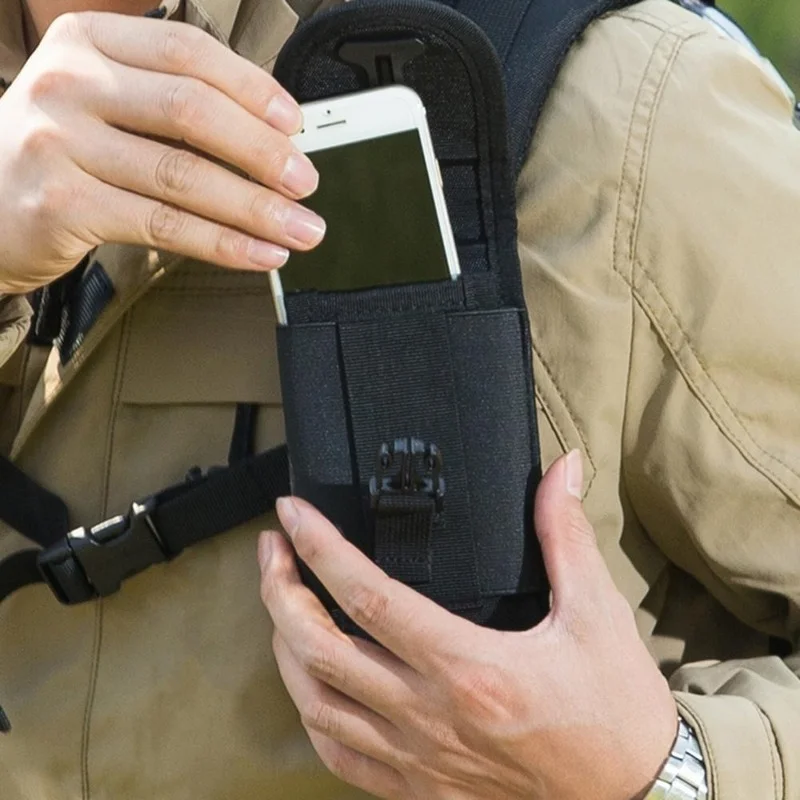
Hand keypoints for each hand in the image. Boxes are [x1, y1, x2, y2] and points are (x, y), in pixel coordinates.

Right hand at [0, 12, 323, 292]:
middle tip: (307, 182)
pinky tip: (261, 254)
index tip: (296, 126)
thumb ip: (171, 105)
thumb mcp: (104, 103)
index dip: (253, 90)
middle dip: (263, 152)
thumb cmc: (62, 153)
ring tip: (301, 229)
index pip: (189, 51)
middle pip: (192, 110)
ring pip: (183, 175)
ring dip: (256, 208)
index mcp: (90, 41)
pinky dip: (223, 243)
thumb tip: (271, 138)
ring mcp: (60, 141)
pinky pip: (164, 225)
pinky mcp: (62, 203)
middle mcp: (71, 82)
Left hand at [259, 452, 677, 799]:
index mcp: (469, 666)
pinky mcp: (422, 788)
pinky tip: (308, 684)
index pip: (369, 597)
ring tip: (280, 603)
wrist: (635, 796)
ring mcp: (419, 758)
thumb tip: (562, 469)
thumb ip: (566, 534)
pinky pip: (341, 757)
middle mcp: (431, 715)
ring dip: (285, 648)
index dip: (321, 549)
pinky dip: (312, 714)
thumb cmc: (615, 707)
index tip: (293, 515)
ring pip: (317, 704)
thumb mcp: (598, 611)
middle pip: (321, 649)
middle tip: (272, 549)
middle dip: (279, 592)